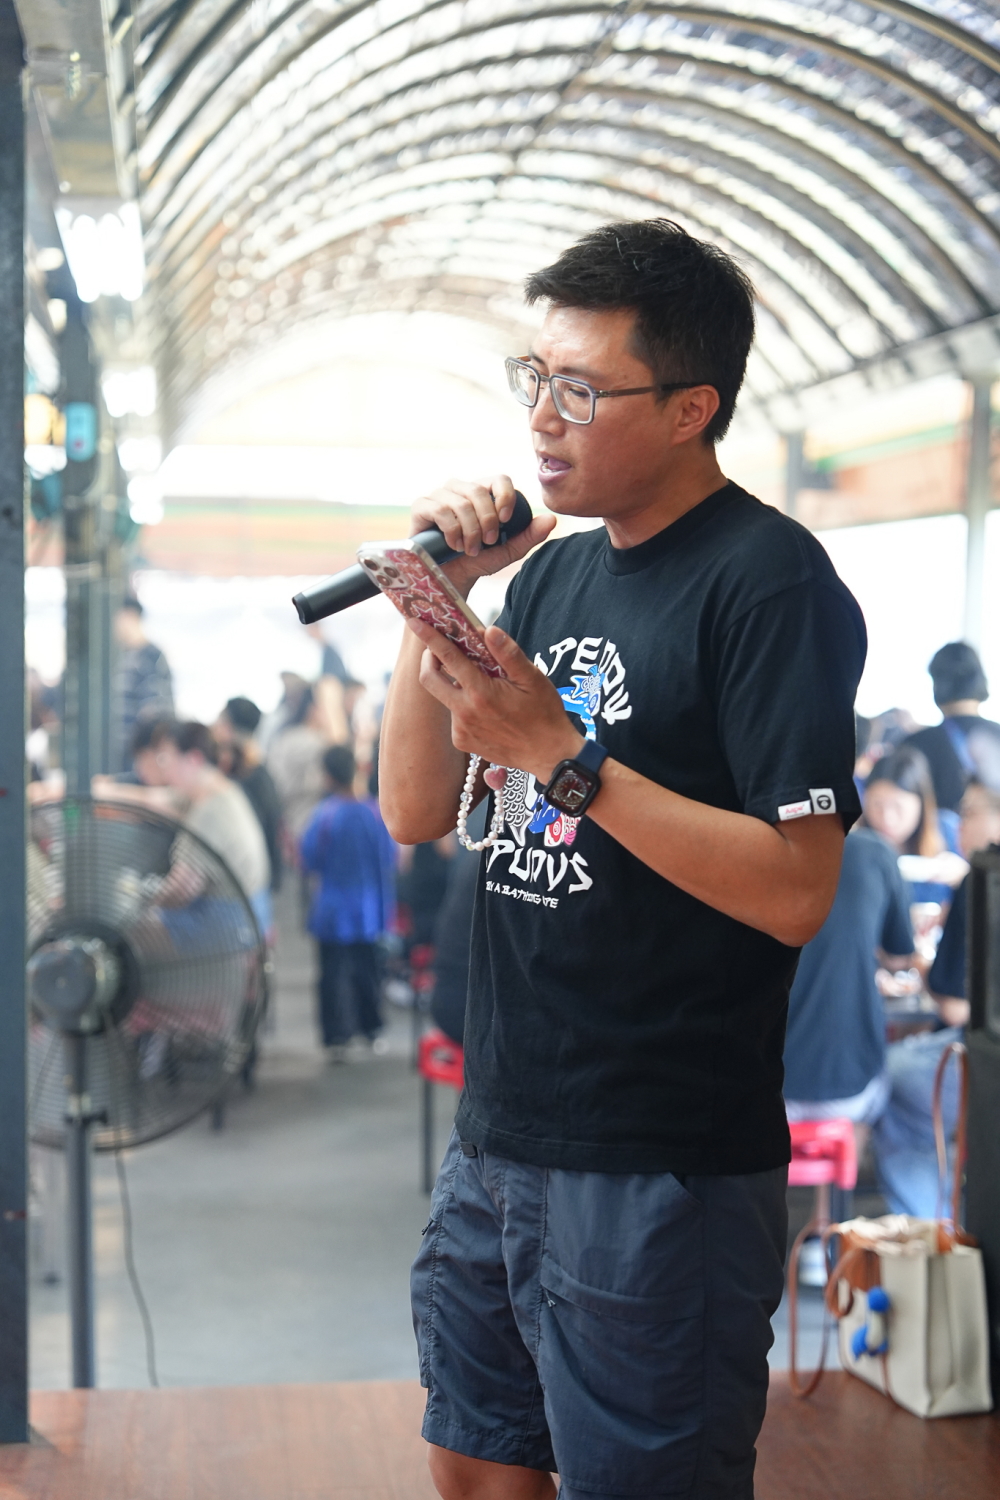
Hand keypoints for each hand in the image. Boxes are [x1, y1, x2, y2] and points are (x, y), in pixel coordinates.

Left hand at [409, 618, 583, 782]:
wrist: (548, 755)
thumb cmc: (544, 714)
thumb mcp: (533, 679)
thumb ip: (508, 654)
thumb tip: (489, 629)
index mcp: (481, 693)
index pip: (448, 658)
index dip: (430, 637)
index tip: (414, 622)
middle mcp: (465, 712)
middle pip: (429, 680)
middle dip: (429, 660)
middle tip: (439, 650)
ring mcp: (461, 729)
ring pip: (446, 697)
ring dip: (455, 685)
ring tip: (484, 686)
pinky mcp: (463, 741)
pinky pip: (455, 715)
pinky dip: (464, 705)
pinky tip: (487, 709)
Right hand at [410, 476, 555, 595]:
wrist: (449, 578)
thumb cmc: (477, 561)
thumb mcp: (507, 551)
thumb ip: (529, 536)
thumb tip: (551, 519)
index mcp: (482, 492)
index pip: (499, 479)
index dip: (505, 497)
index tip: (505, 520)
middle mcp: (460, 488)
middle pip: (479, 492)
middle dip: (487, 521)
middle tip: (486, 543)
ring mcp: (439, 495)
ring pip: (461, 503)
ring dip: (469, 531)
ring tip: (469, 549)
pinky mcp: (421, 506)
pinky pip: (441, 509)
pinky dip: (452, 530)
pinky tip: (454, 544)